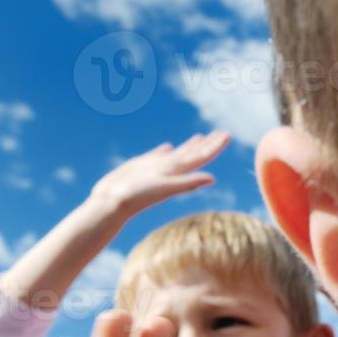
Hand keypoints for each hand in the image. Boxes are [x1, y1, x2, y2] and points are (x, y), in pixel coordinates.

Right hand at [90, 132, 230, 218]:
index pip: (201, 157)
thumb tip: (213, 179)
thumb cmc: (136, 197)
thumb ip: (187, 182)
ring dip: (190, 146)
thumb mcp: (164, 188)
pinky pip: (157, 156)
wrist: (110, 203)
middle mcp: (169, 169)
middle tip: (223, 132)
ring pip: (177, 154)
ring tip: (201, 137)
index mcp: (177, 172)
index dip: (215, 146)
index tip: (227, 135)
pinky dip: (165, 150)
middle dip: (208, 143)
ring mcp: (156, 168)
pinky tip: (168, 147)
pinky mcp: (141, 167)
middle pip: (194, 154)